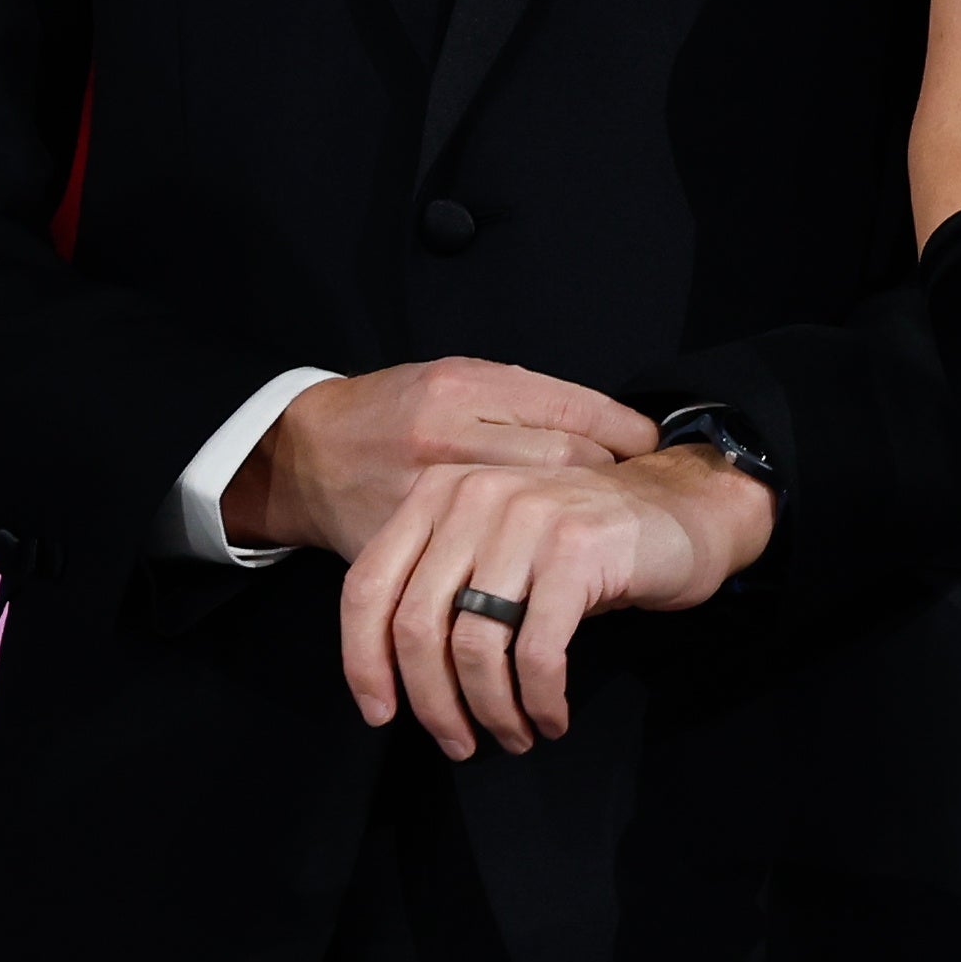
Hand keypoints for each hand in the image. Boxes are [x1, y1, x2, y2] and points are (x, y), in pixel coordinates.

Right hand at [228, 358, 654, 558]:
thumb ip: (524, 403)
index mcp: (467, 389)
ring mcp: (424, 492)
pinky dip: (518, 576)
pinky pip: (474, 565)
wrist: (307, 453)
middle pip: (559, 465)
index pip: (570, 411)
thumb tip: (611, 432)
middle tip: (637, 500)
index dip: (622, 434)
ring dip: (572, 534)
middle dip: (608, 485)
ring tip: (603, 538)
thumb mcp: (458, 379)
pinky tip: (544, 582)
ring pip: (524, 520)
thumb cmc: (394, 409)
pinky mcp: (405, 542)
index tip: (653, 447)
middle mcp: (448, 435)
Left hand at [340, 447, 776, 757]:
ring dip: (491, 710)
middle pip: (418, 625)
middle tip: (459, 743)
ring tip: (513, 735)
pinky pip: (537, 652)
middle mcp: (475, 494)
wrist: (685, 509)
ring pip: (476, 646)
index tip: (381, 714)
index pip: (367, 586)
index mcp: (439, 492)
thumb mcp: (496, 548)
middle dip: (433, 703)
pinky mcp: (576, 548)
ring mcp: (527, 516)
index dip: (362, 663)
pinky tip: (551, 718)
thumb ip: (443, 586)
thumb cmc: (583, 545)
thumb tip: (392, 678)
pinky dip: (539, 701)